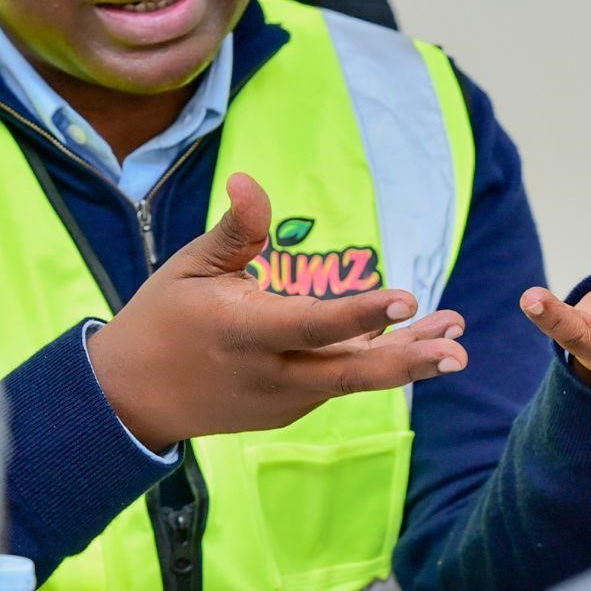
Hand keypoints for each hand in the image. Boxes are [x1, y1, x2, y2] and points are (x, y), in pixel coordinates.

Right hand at [89, 172, 468, 449]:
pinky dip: (374, 363)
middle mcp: (270, 376)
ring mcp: (282, 400)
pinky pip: (336, 383)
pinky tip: (412, 340)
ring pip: (353, 381)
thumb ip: (235, 231)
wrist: (132, 397)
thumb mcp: (191, 267)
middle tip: (457, 351)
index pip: (312, 326)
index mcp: (244, 335)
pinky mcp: (288, 410)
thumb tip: (251, 180)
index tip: (406, 297)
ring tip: (455, 340)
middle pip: (349, 374)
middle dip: (408, 362)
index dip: (360, 315)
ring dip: (405, 361)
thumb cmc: (164, 317)